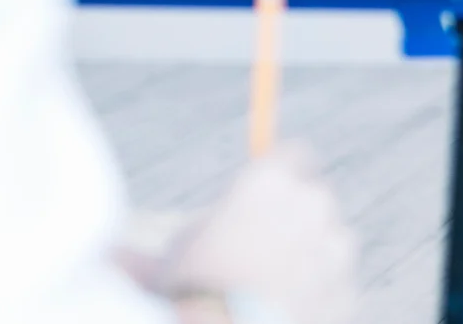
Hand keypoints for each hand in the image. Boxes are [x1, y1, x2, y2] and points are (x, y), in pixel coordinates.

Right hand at [156, 147, 358, 323]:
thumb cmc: (186, 296)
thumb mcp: (169, 258)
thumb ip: (188, 236)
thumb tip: (115, 250)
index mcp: (269, 181)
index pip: (293, 155)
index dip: (283, 176)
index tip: (272, 195)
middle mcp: (310, 204)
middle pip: (314, 199)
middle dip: (295, 220)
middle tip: (262, 251)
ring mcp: (334, 248)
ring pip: (329, 245)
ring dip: (309, 259)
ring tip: (268, 292)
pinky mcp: (347, 290)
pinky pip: (335, 288)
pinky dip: (319, 298)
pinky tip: (283, 316)